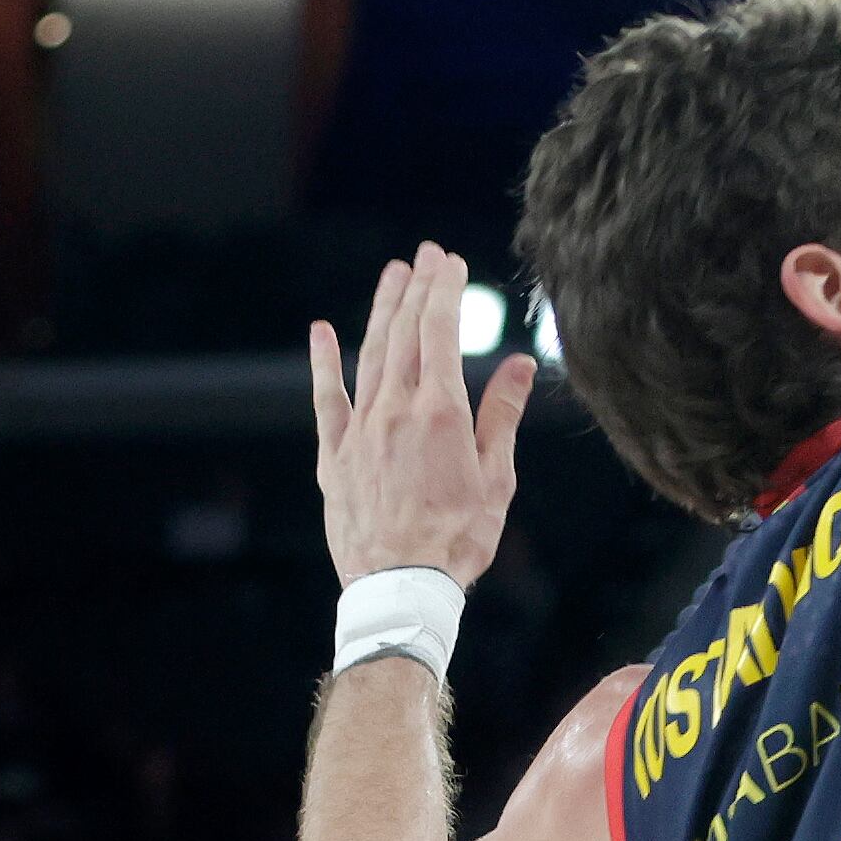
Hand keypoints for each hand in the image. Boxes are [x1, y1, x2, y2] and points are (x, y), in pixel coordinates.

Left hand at [309, 243, 533, 588]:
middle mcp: (395, 412)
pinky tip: (322, 332)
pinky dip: (324, 362)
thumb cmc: (459, 537)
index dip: (445, 292)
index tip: (451, 263)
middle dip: (416, 289)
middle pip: (404, 334)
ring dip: (380, 311)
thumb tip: (518, 366)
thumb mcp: (496, 477)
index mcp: (440, 414)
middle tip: (425, 255)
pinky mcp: (334, 455)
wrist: (401, 585)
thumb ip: (501, 416)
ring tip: (391, 276)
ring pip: (368, 356)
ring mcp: (359, 431)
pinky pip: (326, 399)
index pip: (440, 334)